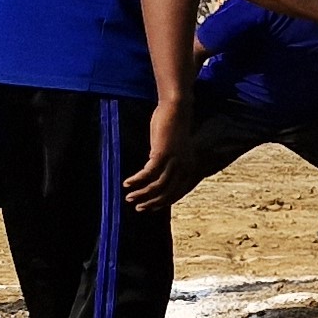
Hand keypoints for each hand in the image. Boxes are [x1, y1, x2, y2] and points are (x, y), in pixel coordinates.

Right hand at [124, 97, 189, 211]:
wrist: (177, 109)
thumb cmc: (174, 127)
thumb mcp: (175, 149)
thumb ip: (170, 162)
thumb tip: (156, 174)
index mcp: (190, 167)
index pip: (178, 192)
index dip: (163, 203)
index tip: (150, 208)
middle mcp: (185, 167)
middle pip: (168, 193)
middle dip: (152, 203)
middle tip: (138, 208)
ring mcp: (174, 161)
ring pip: (157, 187)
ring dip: (142, 194)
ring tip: (129, 197)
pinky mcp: (162, 154)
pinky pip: (147, 174)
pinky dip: (136, 180)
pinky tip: (127, 183)